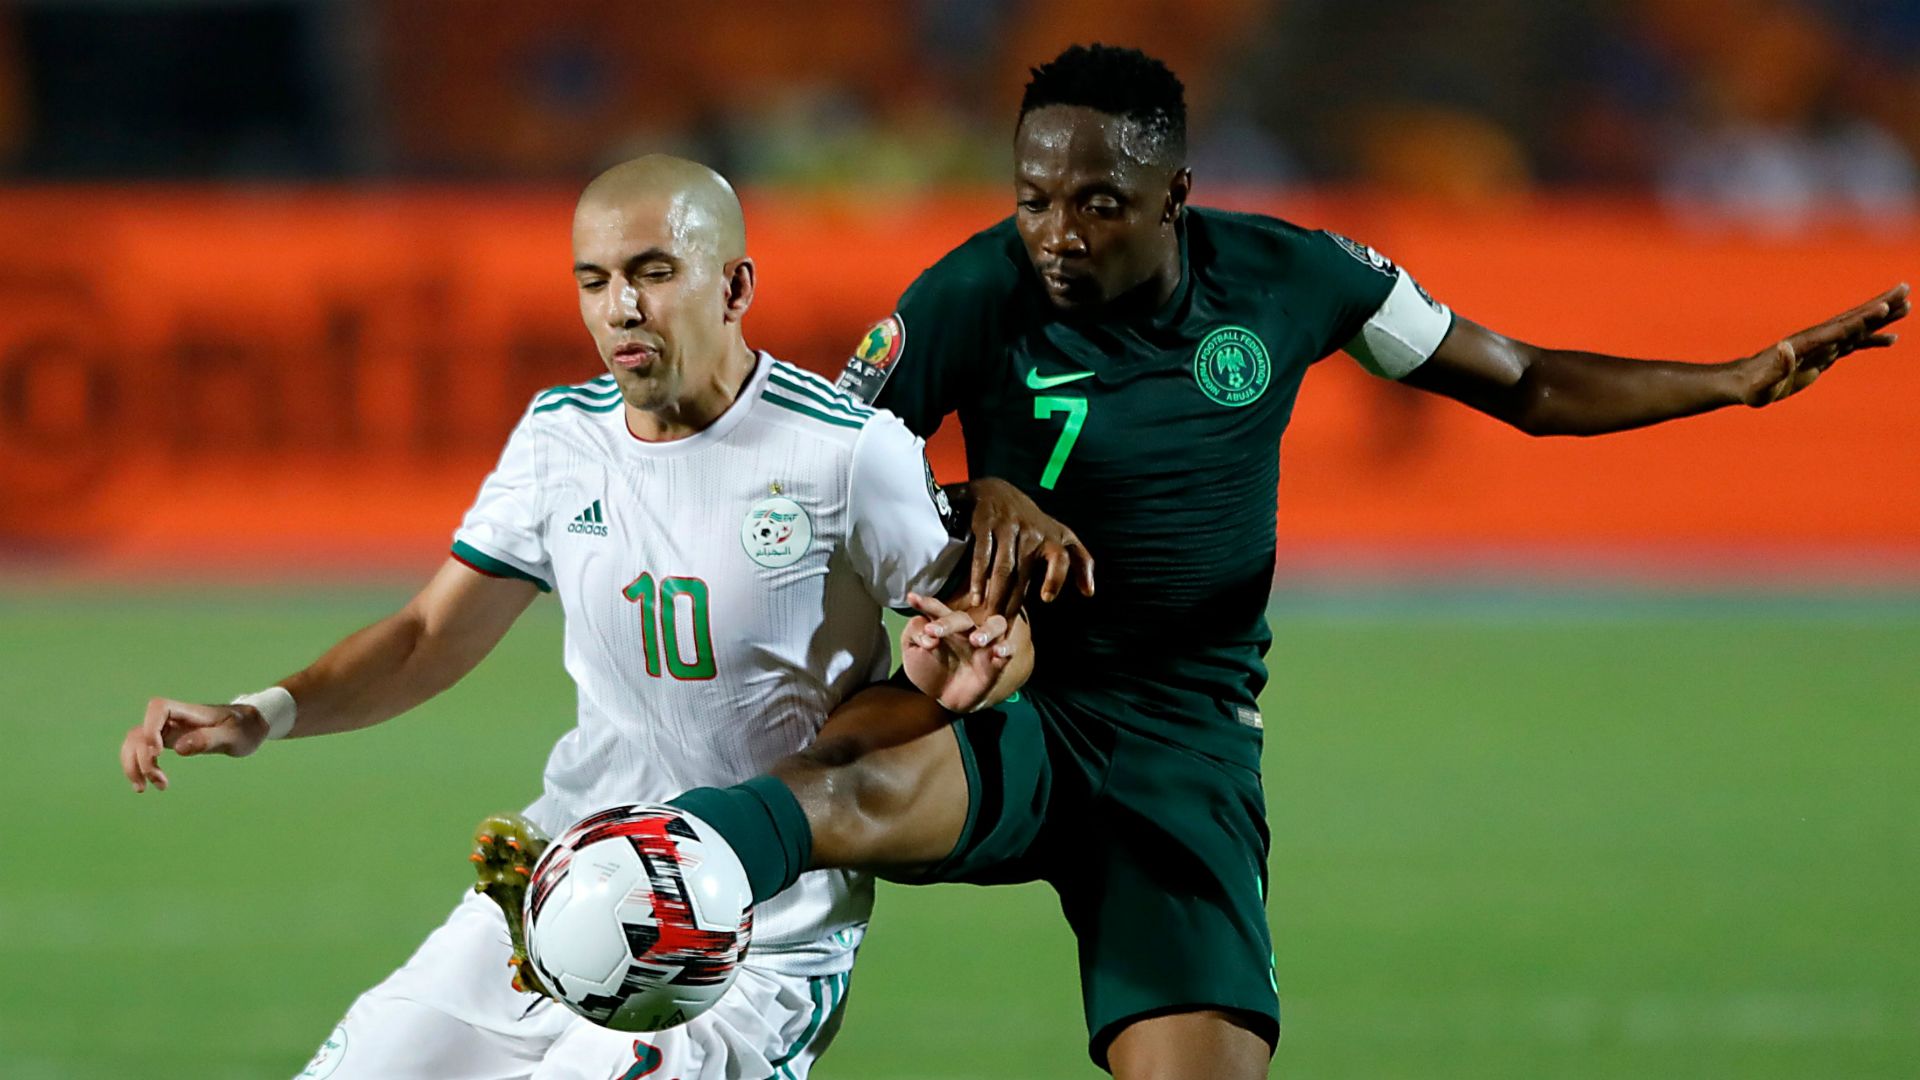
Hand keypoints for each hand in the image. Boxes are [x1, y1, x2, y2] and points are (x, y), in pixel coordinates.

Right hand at [120, 698, 268, 791]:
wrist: (250, 726)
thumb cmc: (244, 728)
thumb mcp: (232, 736)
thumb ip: (207, 739)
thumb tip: (178, 748)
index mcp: (190, 712)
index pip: (159, 708)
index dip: (151, 727)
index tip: (159, 752)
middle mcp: (174, 719)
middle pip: (140, 731)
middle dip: (143, 759)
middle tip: (160, 782)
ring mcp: (169, 730)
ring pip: (135, 742)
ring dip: (134, 765)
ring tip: (144, 788)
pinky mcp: (168, 741)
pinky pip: (143, 751)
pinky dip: (138, 767)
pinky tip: (145, 786)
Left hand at [899, 592, 1016, 713]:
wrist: (944, 698)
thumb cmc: (929, 670)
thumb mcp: (912, 653)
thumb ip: (914, 634)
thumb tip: (927, 631)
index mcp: (945, 626)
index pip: (937, 611)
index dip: (926, 604)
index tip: (911, 598)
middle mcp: (966, 631)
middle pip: (962, 618)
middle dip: (948, 623)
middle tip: (933, 632)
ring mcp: (984, 645)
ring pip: (996, 624)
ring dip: (987, 630)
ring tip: (975, 640)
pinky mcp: (996, 663)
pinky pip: (1008, 650)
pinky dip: (1006, 648)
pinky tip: (998, 652)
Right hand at [962, 477, 1093, 619]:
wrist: (998, 491)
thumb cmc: (1034, 522)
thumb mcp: (1062, 535)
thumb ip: (1080, 562)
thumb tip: (1089, 593)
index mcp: (1053, 537)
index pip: (1062, 557)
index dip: (1056, 577)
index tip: (1046, 598)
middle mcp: (1032, 532)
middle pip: (1022, 573)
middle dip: (1013, 603)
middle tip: (1004, 628)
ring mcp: (1008, 527)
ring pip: (1002, 568)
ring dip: (995, 595)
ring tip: (989, 618)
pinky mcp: (986, 524)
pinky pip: (982, 555)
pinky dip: (978, 578)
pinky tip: (976, 597)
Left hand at [1742, 282, 1907, 405]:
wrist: (1744, 383)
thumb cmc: (1751, 386)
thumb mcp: (1761, 383)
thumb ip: (1775, 367)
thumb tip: (1785, 347)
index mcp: (1805, 344)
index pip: (1838, 329)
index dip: (1860, 320)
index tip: (1882, 308)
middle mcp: (1817, 340)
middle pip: (1853, 319)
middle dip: (1880, 306)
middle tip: (1905, 289)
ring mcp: (1821, 346)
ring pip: (1857, 328)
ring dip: (1881, 318)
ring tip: (1908, 305)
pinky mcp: (1823, 356)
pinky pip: (1854, 344)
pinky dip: (1872, 340)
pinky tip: (1892, 339)